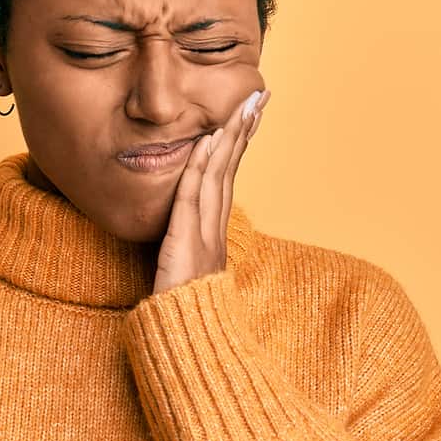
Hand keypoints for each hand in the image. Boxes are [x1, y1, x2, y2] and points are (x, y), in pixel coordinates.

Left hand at [152, 87, 269, 293]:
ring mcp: (206, 236)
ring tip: (242, 107)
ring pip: (219, 177)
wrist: (188, 344)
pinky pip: (193, 198)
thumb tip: (181, 232)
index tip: (248, 114)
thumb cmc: (182, 312)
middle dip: (244, 129)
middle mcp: (215, 230)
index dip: (238, 144)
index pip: (228, 178)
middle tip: (258, 96)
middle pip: (231, 169)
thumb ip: (186, 249)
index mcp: (215, 233)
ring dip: (230, 139)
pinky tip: (207, 142)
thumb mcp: (184, 272)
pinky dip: (200, 168)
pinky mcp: (187, 245)